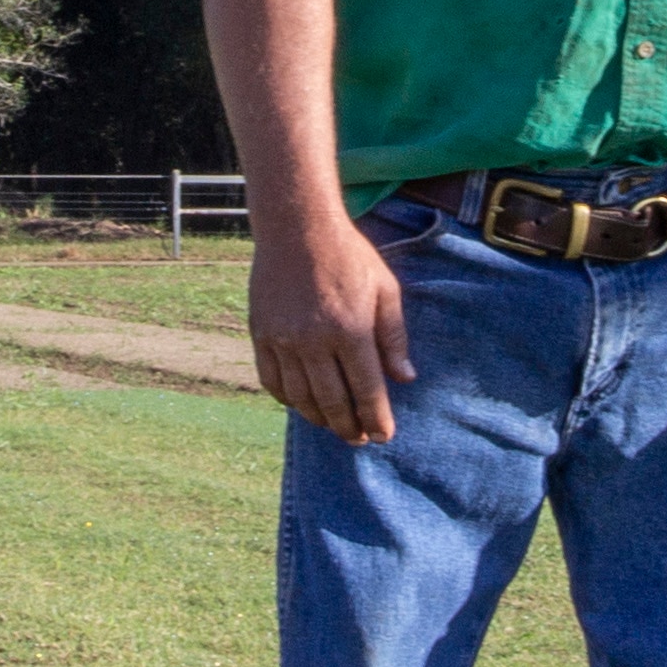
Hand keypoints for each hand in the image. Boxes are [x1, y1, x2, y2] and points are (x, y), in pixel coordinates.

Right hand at [250, 206, 414, 444]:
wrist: (297, 227)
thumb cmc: (348, 256)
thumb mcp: (385, 289)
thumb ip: (394, 337)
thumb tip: (405, 378)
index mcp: (350, 330)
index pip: (366, 391)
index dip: (376, 419)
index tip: (384, 436)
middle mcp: (314, 340)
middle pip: (332, 402)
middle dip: (349, 428)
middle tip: (359, 439)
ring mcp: (283, 339)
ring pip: (300, 397)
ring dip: (319, 419)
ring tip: (334, 425)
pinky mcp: (261, 334)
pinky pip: (272, 381)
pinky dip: (287, 400)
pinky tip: (301, 403)